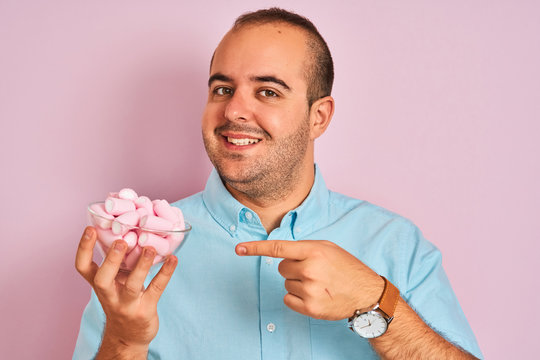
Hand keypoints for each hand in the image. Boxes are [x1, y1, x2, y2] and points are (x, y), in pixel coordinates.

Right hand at [75, 226, 177, 348]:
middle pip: (103, 279)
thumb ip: (117, 262)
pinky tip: (173, 259)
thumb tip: (126, 228)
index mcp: (99, 284)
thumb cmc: (122, 299)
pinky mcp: (145, 310)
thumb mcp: (114, 282)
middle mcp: (109, 295)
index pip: (83, 267)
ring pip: (132, 285)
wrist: (128, 336)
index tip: (90, 228)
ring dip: (141, 265)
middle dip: (110, 260)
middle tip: (120, 241)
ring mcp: (127, 304)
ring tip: (150, 248)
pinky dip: (165, 273)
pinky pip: (156, 289)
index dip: (83, 248)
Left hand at [236, 240, 383, 320]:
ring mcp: (309, 290)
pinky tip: (314, 295)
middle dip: (292, 268)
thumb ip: (304, 248)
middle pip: (281, 268)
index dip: (256, 248)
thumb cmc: (346, 268)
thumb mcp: (328, 248)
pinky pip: (288, 299)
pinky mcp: (310, 308)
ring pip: (285, 284)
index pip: (278, 248)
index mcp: (314, 251)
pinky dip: (296, 298)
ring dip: (297, 283)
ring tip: (318, 284)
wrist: (366, 294)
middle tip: (312, 271)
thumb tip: (280, 253)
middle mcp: (310, 269)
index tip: (239, 249)